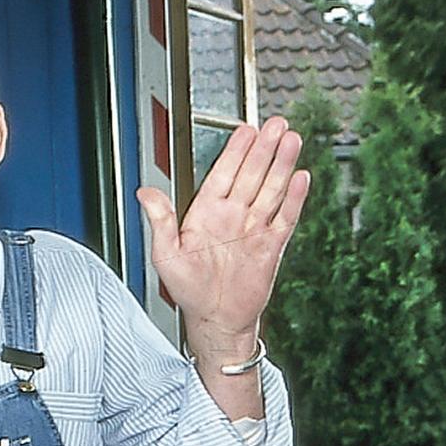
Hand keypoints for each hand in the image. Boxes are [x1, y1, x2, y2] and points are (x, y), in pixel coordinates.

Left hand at [135, 118, 310, 360]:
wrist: (217, 321)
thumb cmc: (189, 292)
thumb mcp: (165, 256)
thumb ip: (159, 221)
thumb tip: (145, 192)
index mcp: (206, 213)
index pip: (223, 173)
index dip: (236, 151)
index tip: (245, 130)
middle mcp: (233, 216)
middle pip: (252, 174)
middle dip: (264, 148)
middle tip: (275, 124)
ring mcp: (254, 229)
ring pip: (271, 189)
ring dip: (281, 164)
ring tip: (291, 139)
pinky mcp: (272, 246)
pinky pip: (285, 217)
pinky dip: (294, 198)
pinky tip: (300, 178)